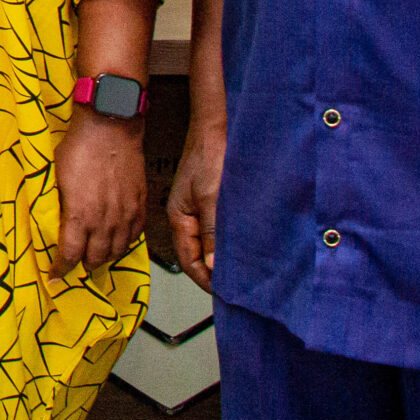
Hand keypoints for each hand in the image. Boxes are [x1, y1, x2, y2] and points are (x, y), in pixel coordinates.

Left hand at [52, 110, 146, 278]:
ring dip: (105, 257)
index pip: (70, 255)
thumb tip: (57, 222)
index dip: (61, 269)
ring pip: (118, 250)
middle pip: (96, 258)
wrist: (109, 127)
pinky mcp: (139, 204)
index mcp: (79, 216)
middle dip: (84, 264)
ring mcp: (125, 214)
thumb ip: (60, 205)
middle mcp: (104, 221)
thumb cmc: (78, 148)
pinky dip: (126, 242)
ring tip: (97, 256)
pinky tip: (119, 241)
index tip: (56, 274)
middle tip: (76, 264)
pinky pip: (135, 234)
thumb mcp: (57, 178)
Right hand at [166, 117, 224, 292]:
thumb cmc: (210, 156)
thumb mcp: (212, 198)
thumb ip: (213, 234)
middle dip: (213, 271)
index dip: (205, 279)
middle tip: (236, 287)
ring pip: (207, 242)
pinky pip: (215, 228)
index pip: (188, 260)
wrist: (216, 126)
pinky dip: (226, 240)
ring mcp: (196, 207)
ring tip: (240, 270)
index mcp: (178, 217)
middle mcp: (185, 215)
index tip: (224, 293)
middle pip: (196, 253)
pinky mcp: (209, 199)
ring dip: (221, 256)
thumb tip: (214, 267)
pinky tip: (240, 244)